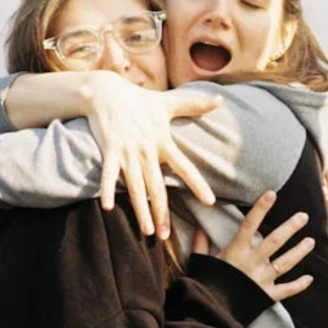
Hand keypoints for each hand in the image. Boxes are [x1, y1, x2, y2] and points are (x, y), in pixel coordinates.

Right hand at [82, 71, 221, 238]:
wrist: (107, 91)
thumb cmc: (140, 99)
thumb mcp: (168, 102)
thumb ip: (195, 105)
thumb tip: (221, 100)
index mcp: (163, 141)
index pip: (185, 166)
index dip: (197, 185)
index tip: (209, 202)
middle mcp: (146, 150)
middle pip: (157, 187)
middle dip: (162, 213)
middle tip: (166, 237)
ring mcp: (127, 152)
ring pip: (135, 187)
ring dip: (141, 210)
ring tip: (147, 231)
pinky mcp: (109, 151)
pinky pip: (107, 175)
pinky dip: (106, 190)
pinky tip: (108, 209)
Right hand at [192, 191, 314, 300]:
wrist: (210, 312)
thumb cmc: (205, 284)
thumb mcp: (201, 261)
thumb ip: (201, 243)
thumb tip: (199, 226)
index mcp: (236, 251)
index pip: (250, 224)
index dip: (261, 208)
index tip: (272, 193)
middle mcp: (251, 263)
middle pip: (275, 241)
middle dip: (290, 227)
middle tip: (303, 216)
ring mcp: (261, 280)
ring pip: (285, 263)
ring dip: (299, 251)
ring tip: (311, 241)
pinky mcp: (266, 296)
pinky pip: (286, 290)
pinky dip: (299, 285)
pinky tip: (310, 278)